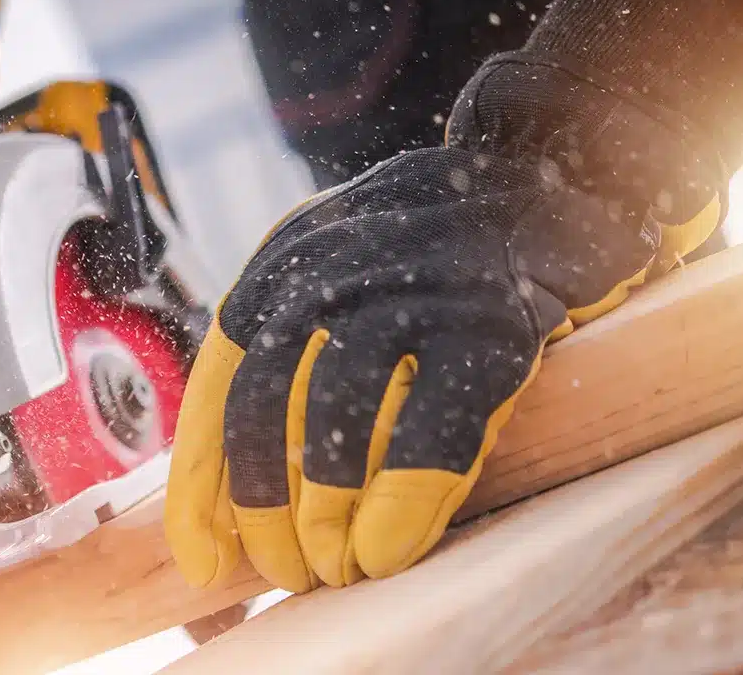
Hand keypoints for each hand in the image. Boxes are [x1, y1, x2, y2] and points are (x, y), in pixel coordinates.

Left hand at [165, 142, 721, 592]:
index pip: (216, 386)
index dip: (200, 486)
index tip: (205, 562)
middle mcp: (326, 271)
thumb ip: (287, 348)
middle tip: (288, 571)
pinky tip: (388, 552)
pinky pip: (431, 432)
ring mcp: (404, 292)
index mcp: (278, 268)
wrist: (542, 171)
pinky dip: (401, 505)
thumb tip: (246, 486)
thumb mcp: (332, 269)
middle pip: (258, 406)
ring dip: (324, 514)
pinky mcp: (483, 324)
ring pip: (333, 421)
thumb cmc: (424, 256)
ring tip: (339, 566)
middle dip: (261, 508)